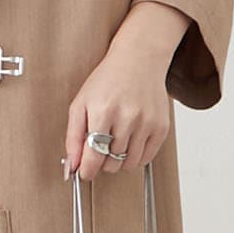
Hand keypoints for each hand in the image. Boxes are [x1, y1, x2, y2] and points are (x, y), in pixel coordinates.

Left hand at [62, 0, 190, 181]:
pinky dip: (135, 157)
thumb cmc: (108, 81)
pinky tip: (129, 142)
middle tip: (100, 148)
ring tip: (114, 143)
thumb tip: (73, 166)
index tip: (85, 173)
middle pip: (111, 163)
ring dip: (118, 160)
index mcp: (103, 111)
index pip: (94, 157)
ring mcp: (147, 123)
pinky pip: (146, 158)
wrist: (139, 60)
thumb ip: (73, 137)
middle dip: (102, 161)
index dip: (87, 171)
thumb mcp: (80, 104)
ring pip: (129, 164)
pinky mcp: (161, 127)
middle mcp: (127, 118)